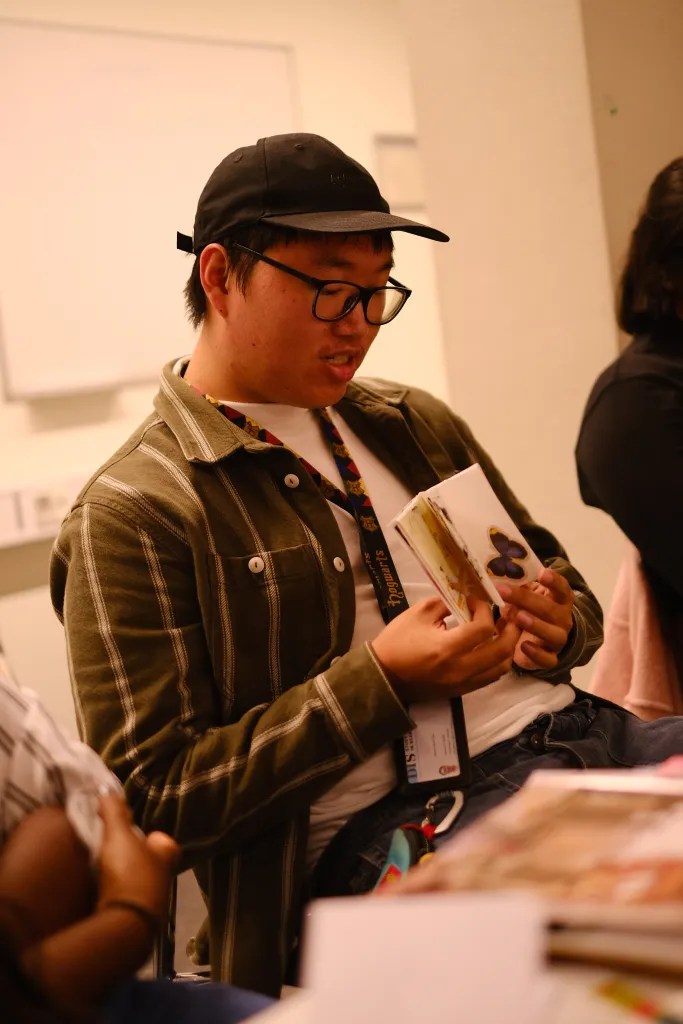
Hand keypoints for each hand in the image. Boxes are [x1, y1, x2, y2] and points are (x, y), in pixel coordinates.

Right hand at [96, 793, 178, 919]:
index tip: (140, 835)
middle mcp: (163, 881)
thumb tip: (108, 789)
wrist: (126, 924)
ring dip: (126, 882)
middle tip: (116, 854)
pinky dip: (116, 901)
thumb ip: (115, 813)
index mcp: (165, 857)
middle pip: (153, 867)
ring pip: (141, 888)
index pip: (167, 844)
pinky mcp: (137, 925)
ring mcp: (153, 906)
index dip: (155, 839)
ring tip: (104, 875)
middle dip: (138, 861)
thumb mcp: (119, 836)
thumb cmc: (128, 873)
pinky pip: (127, 907)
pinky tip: (100, 898)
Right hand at [371, 596, 520, 701]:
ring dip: (508, 647)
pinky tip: (492, 647)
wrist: (382, 677)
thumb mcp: (417, 614)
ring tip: (504, 631)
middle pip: (502, 650)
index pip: (483, 628)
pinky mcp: (462, 690)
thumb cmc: (396, 642)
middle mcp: (460, 669)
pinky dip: (498, 661)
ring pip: (502, 667)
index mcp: (447, 648)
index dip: (485, 609)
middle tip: (507, 614)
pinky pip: (491, 677)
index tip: (476, 601)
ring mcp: (463, 683)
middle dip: (511, 628)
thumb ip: (445, 604)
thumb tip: (465, 599)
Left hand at [497, 567, 573, 672]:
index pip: (562, 588)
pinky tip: (524, 646)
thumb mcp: (523, 597)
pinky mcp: (551, 658)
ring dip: (535, 624)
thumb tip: (496, 574)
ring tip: (518, 617)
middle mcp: (563, 619)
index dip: (554, 581)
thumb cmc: (528, 610)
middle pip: (551, 609)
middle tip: (504, 592)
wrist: (535, 641)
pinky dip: (537, 654)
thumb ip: (517, 587)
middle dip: (527, 600)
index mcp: (559, 600)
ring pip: (553, 634)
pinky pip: (548, 659)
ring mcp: (558, 639)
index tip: (541, 573)